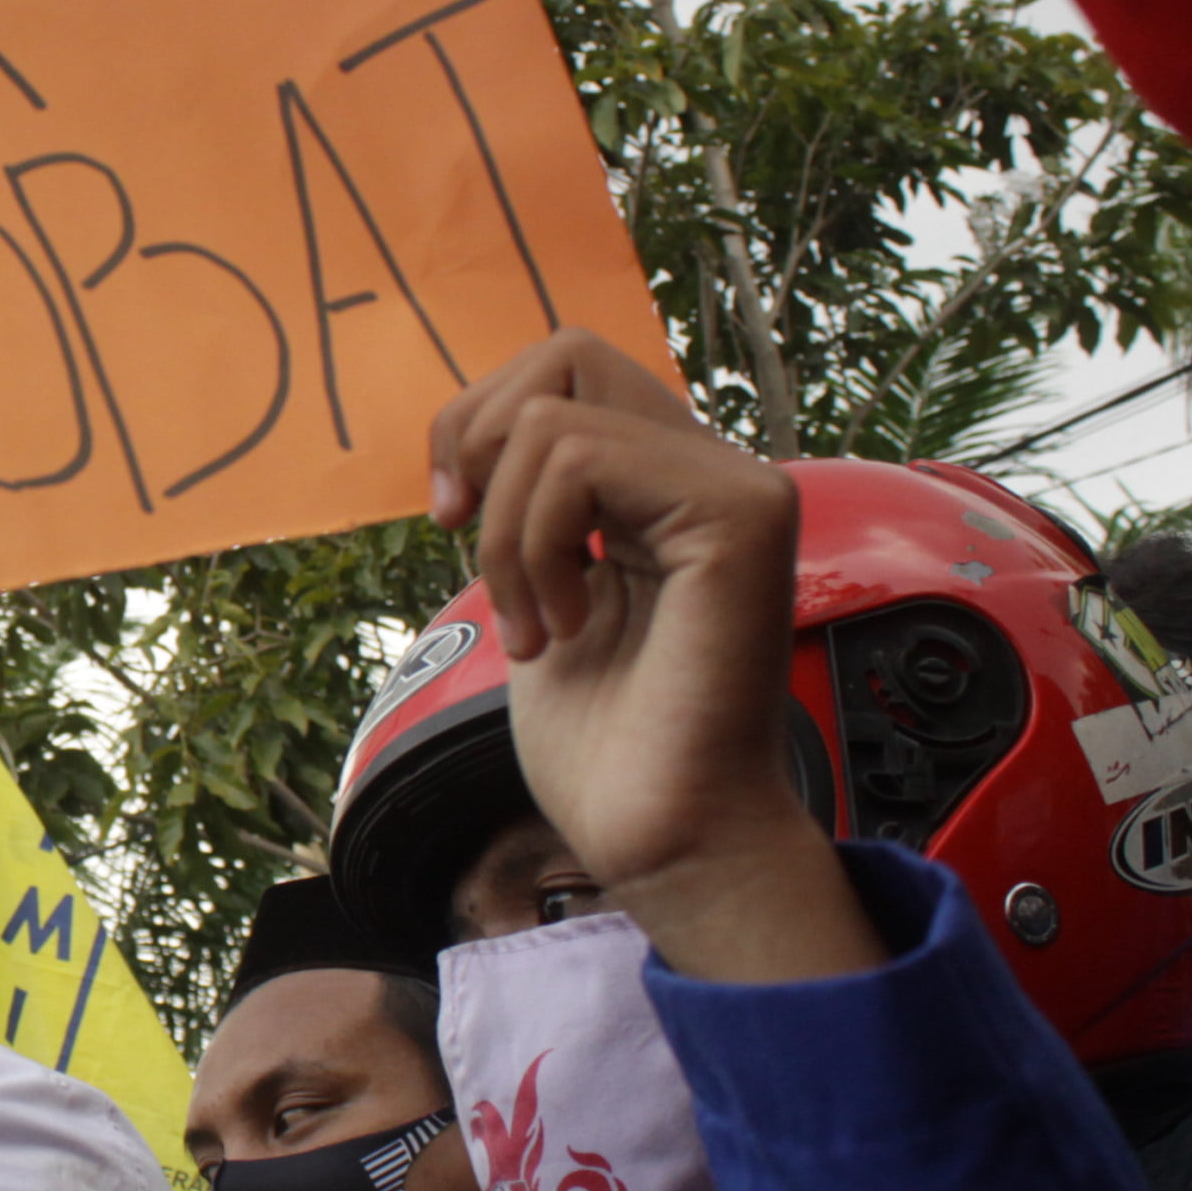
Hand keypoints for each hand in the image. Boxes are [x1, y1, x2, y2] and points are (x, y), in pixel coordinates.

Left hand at [427, 332, 877, 983]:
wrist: (662, 836)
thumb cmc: (605, 744)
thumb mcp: (537, 589)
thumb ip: (528, 502)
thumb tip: (470, 435)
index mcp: (664, 485)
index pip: (560, 370)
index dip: (473, 422)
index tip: (449, 517)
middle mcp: (710, 470)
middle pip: (564, 354)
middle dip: (476, 439)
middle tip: (466, 540)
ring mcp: (737, 485)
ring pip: (551, 417)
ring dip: (504, 534)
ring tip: (536, 626)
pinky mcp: (742, 512)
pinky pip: (578, 457)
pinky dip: (534, 545)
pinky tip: (563, 629)